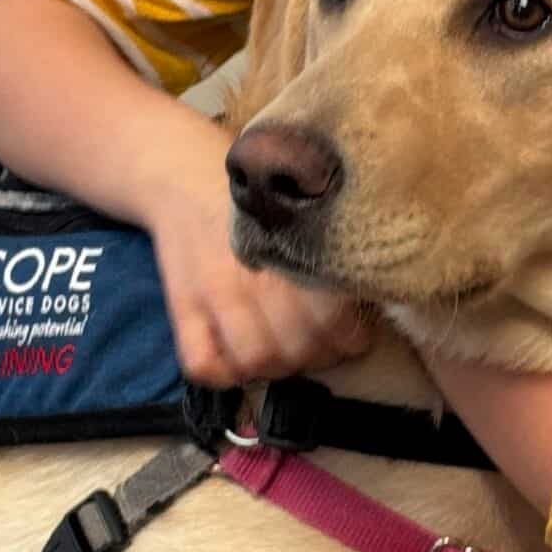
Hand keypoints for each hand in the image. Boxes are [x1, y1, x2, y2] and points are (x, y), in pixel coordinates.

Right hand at [144, 140, 372, 388]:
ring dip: (275, 369)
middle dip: (317, 358)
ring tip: (284, 354)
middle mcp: (251, 273)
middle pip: (296, 348)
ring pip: (254, 362)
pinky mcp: (181, 308)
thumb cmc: (260, 203)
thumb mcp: (302, 215)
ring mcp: (211, 294)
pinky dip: (225, 374)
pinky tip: (239, 360)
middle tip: (321, 347)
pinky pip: (202, 364)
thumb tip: (370, 299)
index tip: (353, 335)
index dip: (349, 339)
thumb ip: (329, 257)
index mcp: (289, 248)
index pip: (331, 318)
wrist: (187, 177)